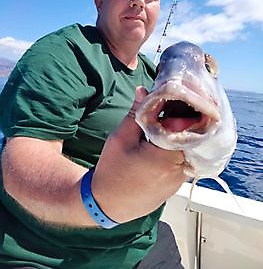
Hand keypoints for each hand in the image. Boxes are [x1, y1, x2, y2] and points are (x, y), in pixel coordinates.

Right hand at [92, 87, 188, 222]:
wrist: (108, 204)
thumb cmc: (112, 170)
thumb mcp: (120, 138)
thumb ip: (135, 114)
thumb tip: (144, 91)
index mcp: (167, 155)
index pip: (184, 123)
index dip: (179, 106)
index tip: (172, 96)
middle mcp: (179, 168)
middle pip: (189, 135)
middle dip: (180, 119)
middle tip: (169, 106)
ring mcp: (180, 178)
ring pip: (187, 148)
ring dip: (179, 133)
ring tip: (165, 122)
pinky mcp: (177, 183)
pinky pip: (183, 159)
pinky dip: (176, 147)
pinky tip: (164, 141)